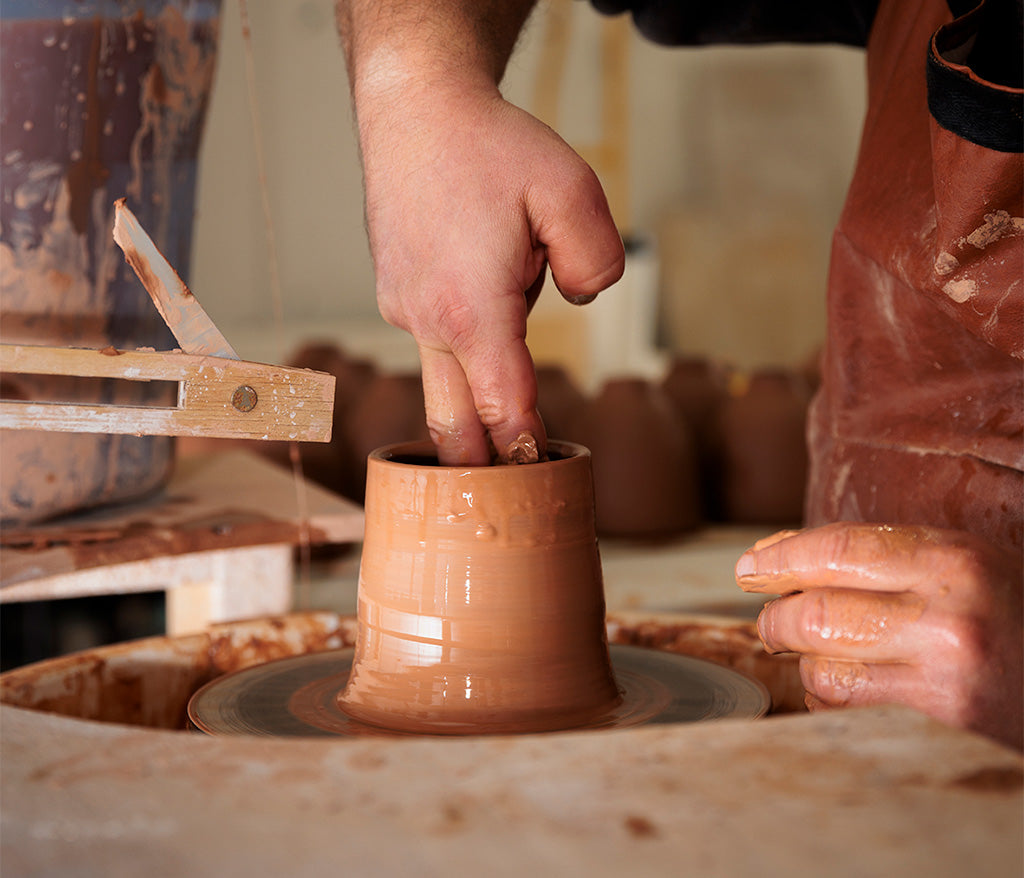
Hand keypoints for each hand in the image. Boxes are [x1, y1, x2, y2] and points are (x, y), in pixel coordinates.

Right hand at [355, 76, 623, 464]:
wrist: (413, 108)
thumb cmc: (490, 146)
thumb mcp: (572, 189)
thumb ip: (597, 262)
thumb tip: (582, 298)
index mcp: (472, 310)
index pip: (504, 408)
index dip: (524, 454)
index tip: (536, 493)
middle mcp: (428, 322)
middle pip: (455, 423)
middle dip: (481, 467)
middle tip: (506, 505)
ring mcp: (404, 311)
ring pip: (451, 372)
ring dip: (483, 378)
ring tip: (513, 325)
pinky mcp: (395, 295)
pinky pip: (437, 337)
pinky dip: (466, 337)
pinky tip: (483, 285)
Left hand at [736, 522, 1022, 749]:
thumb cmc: (1010, 613)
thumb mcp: (963, 563)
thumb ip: (878, 555)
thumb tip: (775, 556)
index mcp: (953, 561)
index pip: (837, 549)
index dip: (780, 558)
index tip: (749, 568)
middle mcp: (946, 619)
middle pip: (815, 613)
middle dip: (777, 617)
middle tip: (771, 620)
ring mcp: (943, 682)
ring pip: (823, 669)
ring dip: (804, 662)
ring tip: (817, 653)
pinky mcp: (939, 731)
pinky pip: (848, 712)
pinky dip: (830, 700)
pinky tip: (846, 688)